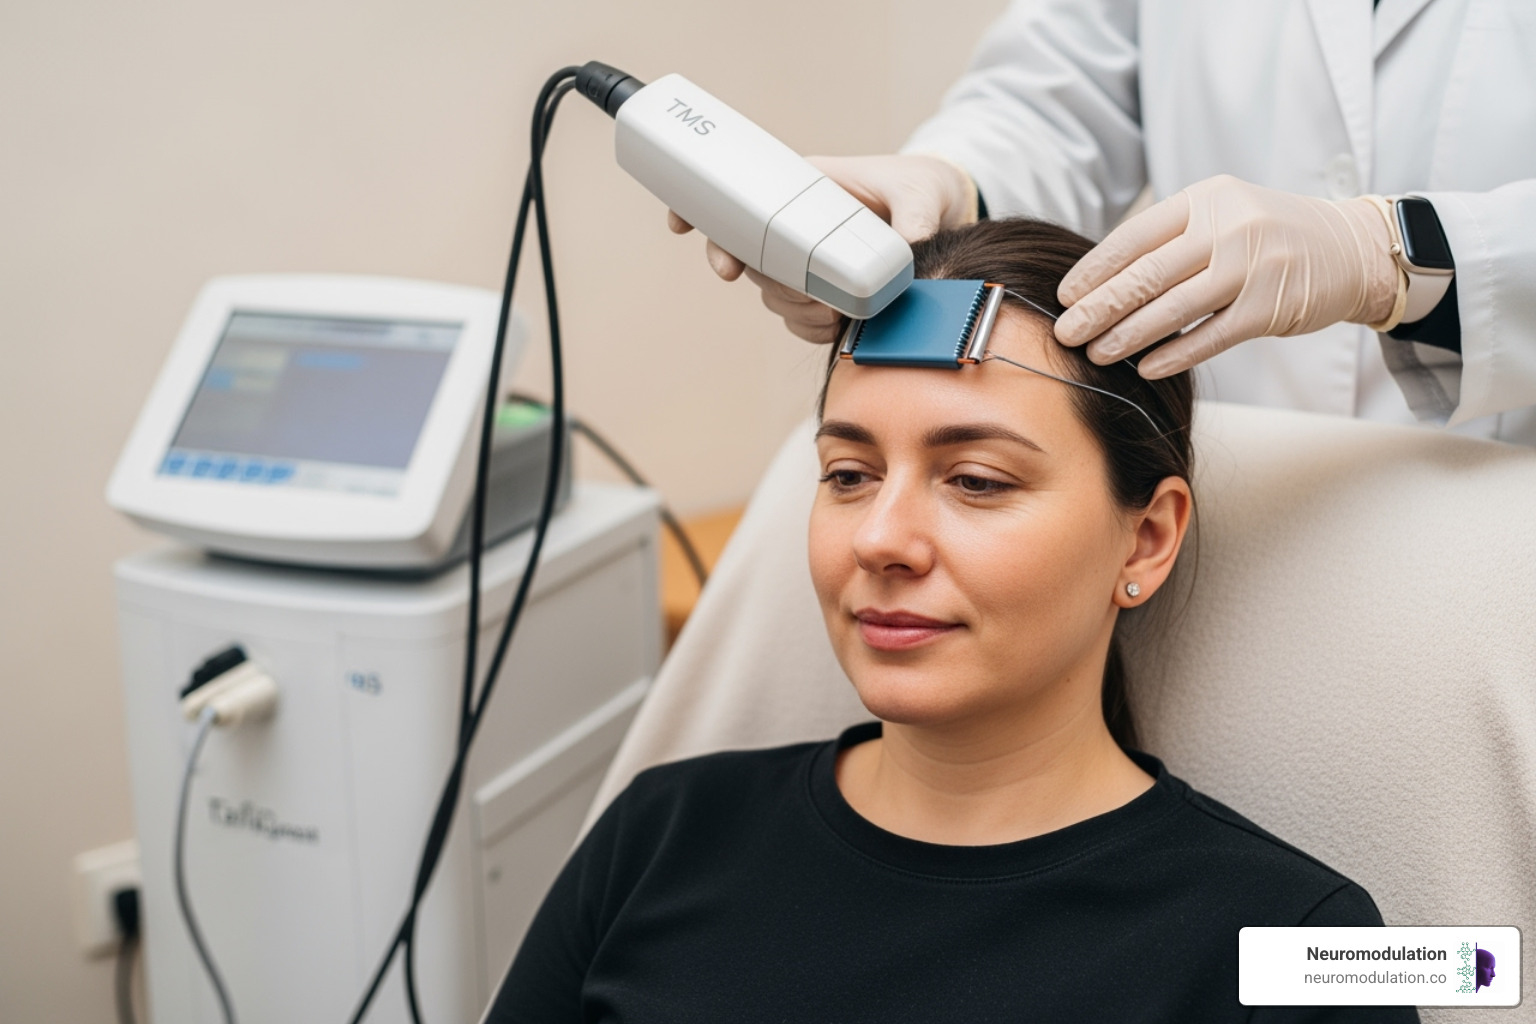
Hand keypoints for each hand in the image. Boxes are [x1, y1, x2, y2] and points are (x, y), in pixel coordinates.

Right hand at [668, 154, 977, 343]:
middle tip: (790, 290)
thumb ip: (915, 219)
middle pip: (748, 253)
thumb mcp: (922, 193)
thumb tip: (909, 248)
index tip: (682, 224)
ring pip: (772, 291)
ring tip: (830, 310)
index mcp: (806, 188)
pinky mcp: (823, 291)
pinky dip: (809, 328)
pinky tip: (834, 326)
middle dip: (757, 277)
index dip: (704, 210)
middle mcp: (799, 225)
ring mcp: (808, 261)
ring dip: (790, 307)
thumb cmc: (924, 186)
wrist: (942, 215)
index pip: (742, 197)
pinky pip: (798, 317)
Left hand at [1054, 175, 1399, 378]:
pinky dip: (1175, 354)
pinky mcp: (1271, 306)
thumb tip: (1099, 279)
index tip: (1063, 297)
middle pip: (1147, 274)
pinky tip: (1146, 368)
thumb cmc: (1268, 236)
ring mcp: (1252, 266)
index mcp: (1205, 200)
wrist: (1351, 248)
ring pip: (1174, 307)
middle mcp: (1227, 227)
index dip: (1094, 269)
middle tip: (1065, 333)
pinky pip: (1211, 336)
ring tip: (1096, 354)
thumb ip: (1170, 239)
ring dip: (1128, 336)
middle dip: (1099, 308)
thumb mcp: (1221, 216)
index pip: (1134, 236)